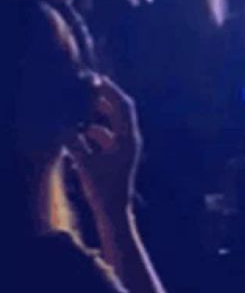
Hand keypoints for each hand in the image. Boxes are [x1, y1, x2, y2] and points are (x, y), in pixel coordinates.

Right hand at [69, 77, 141, 216]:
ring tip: (85, 106)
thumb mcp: (87, 165)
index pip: (123, 106)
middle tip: (92, 87)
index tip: (98, 80)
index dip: (111, 91)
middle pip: (122, 111)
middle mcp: (131, 139)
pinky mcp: (119, 155)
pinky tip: (82, 131)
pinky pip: (109, 136)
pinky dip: (97, 130)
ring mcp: (126, 147)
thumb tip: (65, 127)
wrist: (114, 212)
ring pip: (115, 123)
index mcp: (128, 138)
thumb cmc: (102, 190)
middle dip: (108, 98)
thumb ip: (76, 145)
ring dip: (101, 114)